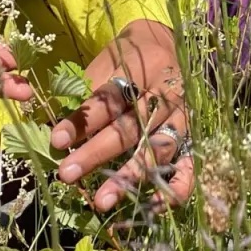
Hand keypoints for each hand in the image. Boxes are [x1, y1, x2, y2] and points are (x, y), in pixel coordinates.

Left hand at [48, 19, 192, 212]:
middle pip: (130, 128)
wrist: (169, 43)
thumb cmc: (129, 56)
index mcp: (141, 68)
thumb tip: (57, 130)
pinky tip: (151, 206)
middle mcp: (166, 94)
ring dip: (128, 178)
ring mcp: (183, 117)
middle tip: (67, 175)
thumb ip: (87, 92)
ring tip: (101, 202)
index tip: (57, 141)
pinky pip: (189, 167)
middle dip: (96, 154)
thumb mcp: (107, 61)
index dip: (83, 121)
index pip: (108, 99)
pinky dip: (173, 189)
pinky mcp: (194, 136)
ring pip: (156, 150)